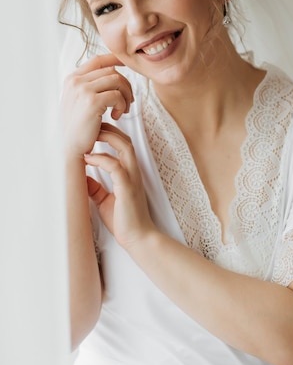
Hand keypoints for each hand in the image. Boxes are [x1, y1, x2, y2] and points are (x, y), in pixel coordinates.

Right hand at [62, 54, 134, 157]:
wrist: (69, 147)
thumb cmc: (78, 127)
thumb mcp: (80, 101)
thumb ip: (91, 85)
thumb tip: (113, 73)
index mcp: (72, 79)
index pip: (98, 60)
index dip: (115, 58)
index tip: (128, 64)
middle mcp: (76, 81)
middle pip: (111, 71)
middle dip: (125, 85)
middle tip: (128, 102)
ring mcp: (83, 90)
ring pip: (117, 81)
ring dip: (126, 96)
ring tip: (123, 110)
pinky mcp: (92, 101)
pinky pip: (117, 95)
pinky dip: (122, 105)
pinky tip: (116, 116)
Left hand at [84, 123, 154, 249]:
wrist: (138, 238)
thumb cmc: (124, 220)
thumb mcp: (104, 200)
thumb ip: (95, 187)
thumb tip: (81, 178)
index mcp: (129, 172)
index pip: (124, 144)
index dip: (111, 133)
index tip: (94, 130)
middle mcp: (133, 172)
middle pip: (125, 140)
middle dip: (109, 129)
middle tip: (93, 126)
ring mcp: (131, 178)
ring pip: (125, 147)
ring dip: (107, 138)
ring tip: (90, 136)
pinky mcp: (127, 188)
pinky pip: (115, 167)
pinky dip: (101, 159)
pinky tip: (88, 159)